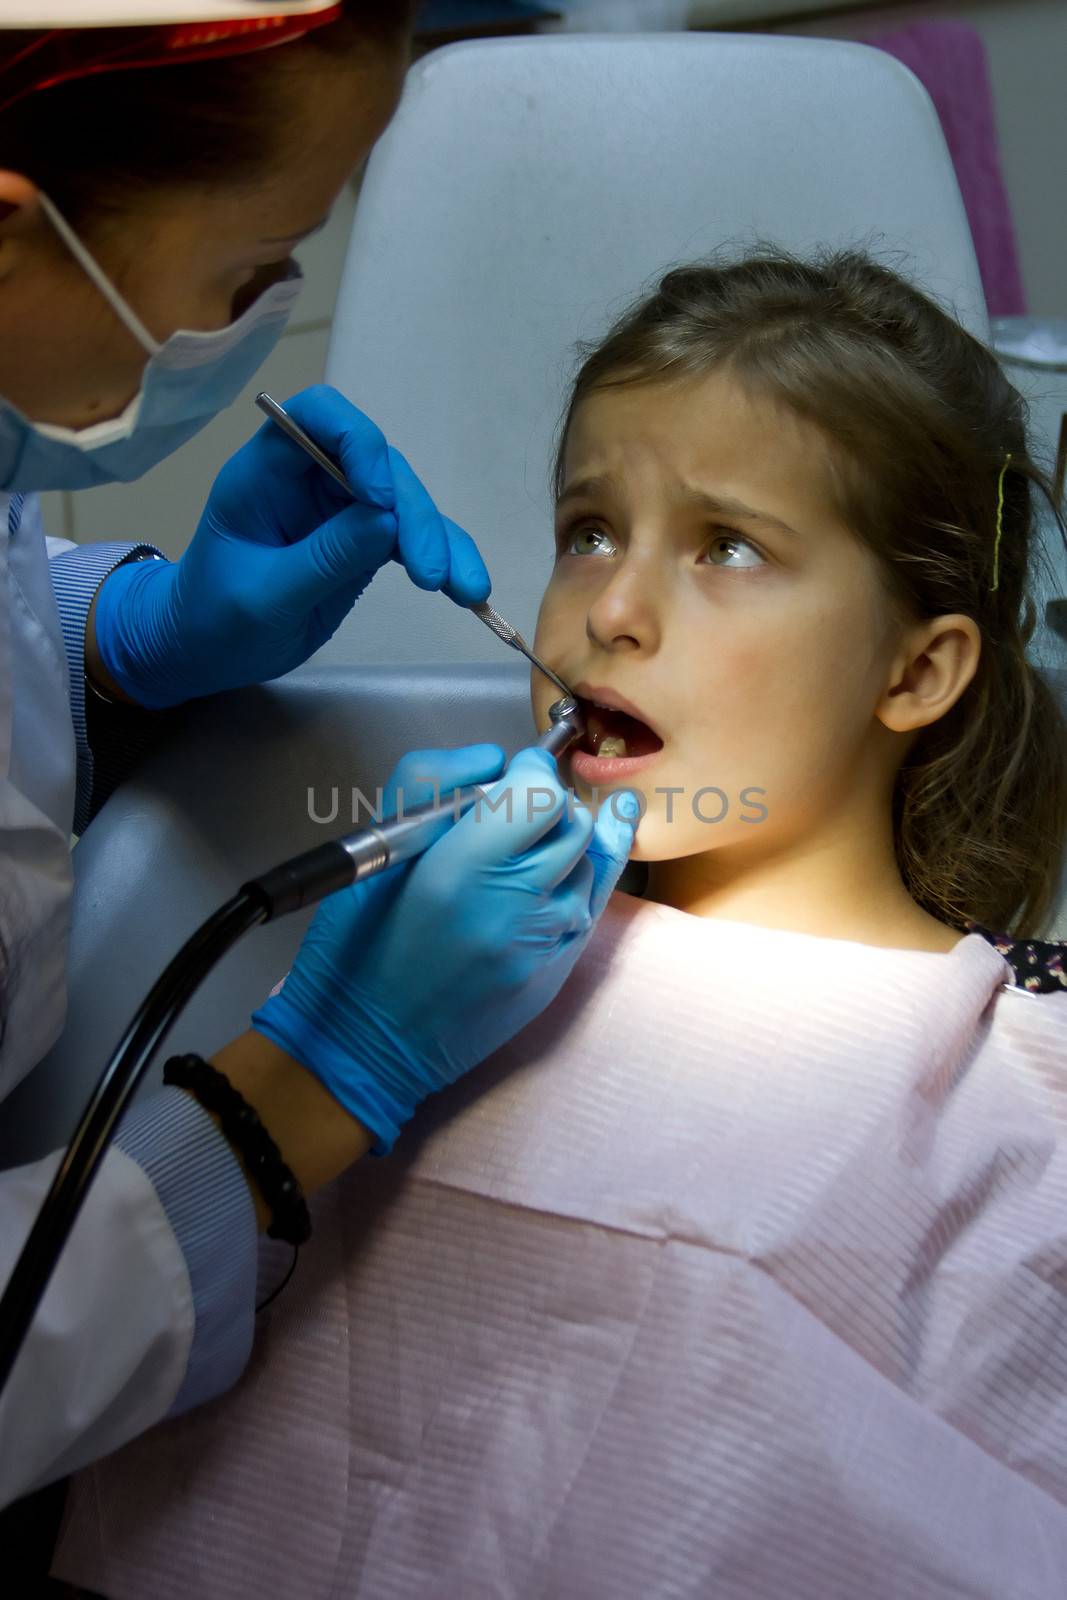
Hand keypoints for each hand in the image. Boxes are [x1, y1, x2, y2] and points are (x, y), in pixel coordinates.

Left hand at [90, 385, 490, 708]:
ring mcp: (339, 508)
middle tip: (431, 573)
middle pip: (378, 467)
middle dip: (413, 515)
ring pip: (405, 504)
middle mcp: (308, 477)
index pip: (319, 418)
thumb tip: (387, 521)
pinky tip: (469, 591)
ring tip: (467, 591)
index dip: (358, 442)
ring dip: (440, 542)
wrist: (202, 651)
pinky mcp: (363, 541)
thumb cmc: (213, 620)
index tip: (381, 499)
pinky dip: (442, 561)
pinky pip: (410, 539)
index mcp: (266, 471)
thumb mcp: (263, 597)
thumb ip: (323, 558)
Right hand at [250, 743, 638, 1152]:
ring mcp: (544, 945)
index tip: (516, 770)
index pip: (538, 793)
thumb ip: (433, 784)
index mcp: (458, 870)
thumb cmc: (358, 942)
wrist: (369, 1044)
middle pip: (574, 822)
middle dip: (551, 803)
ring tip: (535, 841)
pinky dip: (581, 876)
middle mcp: (512, 907)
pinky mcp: (558, 975)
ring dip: (568, 842)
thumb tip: (496, 761)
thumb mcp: (374, 849)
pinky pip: (593, 905)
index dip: (532, 771)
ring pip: (592, 862)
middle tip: (519, 808)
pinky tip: (582, 855)